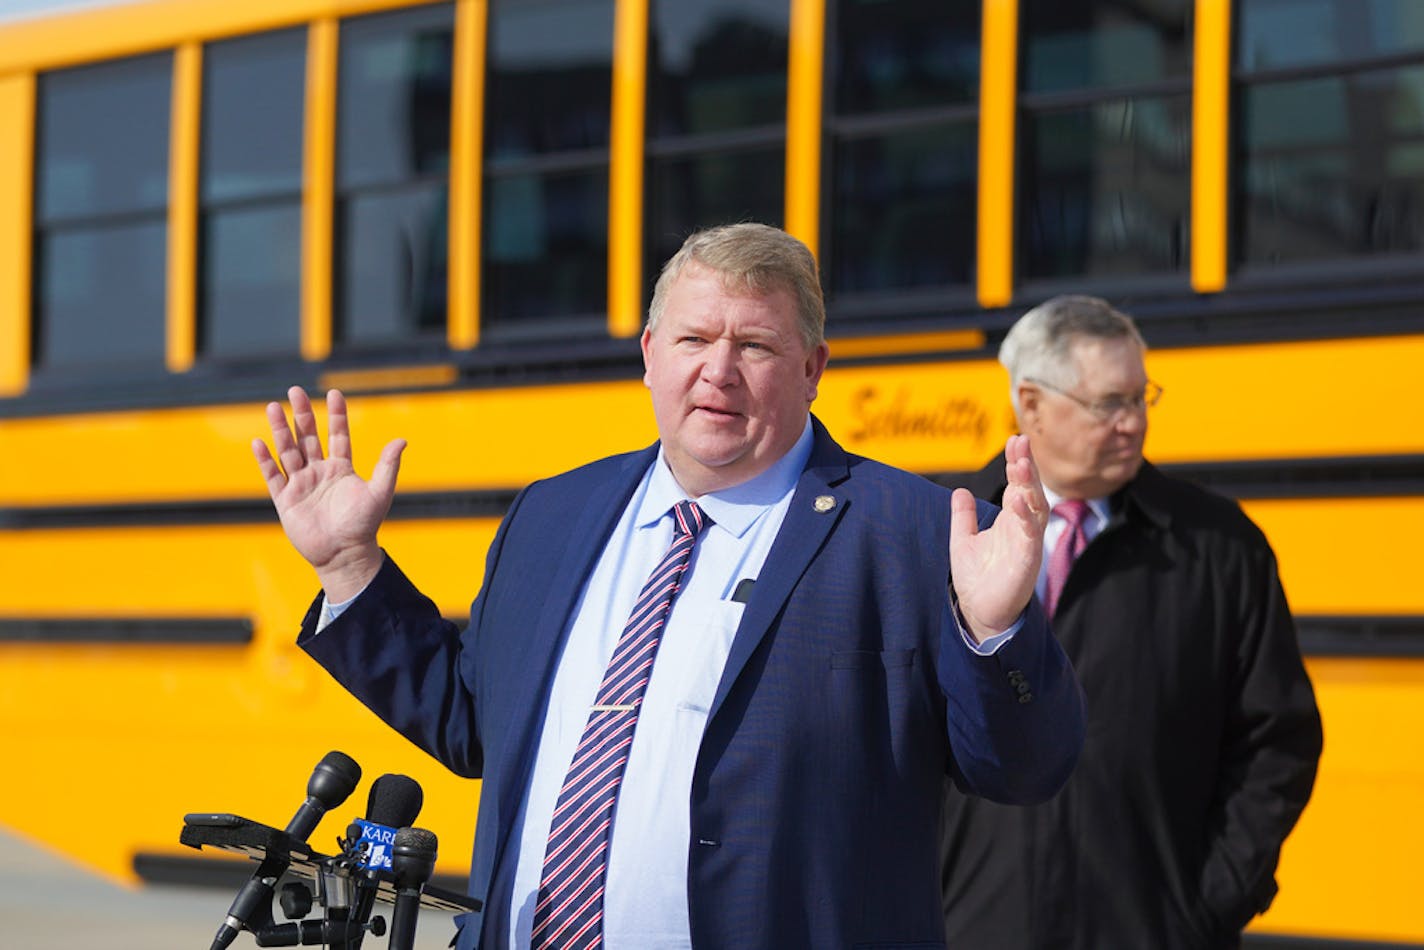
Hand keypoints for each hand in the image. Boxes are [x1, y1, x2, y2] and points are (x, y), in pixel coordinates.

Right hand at [252, 386, 405, 600]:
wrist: (344, 554)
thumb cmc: (364, 525)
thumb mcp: (379, 492)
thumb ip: (388, 465)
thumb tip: (402, 440)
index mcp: (342, 468)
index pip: (338, 435)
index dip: (336, 415)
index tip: (334, 393)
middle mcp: (320, 472)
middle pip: (308, 437)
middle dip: (302, 414)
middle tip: (295, 390)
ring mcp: (301, 484)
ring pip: (288, 451)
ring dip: (280, 430)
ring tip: (273, 406)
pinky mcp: (286, 500)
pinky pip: (273, 476)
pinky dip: (266, 460)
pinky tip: (260, 442)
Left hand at [949, 434, 1047, 640]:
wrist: (980, 612)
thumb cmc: (977, 578)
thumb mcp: (963, 541)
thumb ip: (963, 517)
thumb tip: (959, 491)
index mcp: (1010, 521)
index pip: (1017, 485)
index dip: (1017, 463)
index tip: (1014, 440)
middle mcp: (1022, 529)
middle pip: (1029, 490)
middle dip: (1026, 466)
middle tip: (1020, 442)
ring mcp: (1027, 544)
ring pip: (1035, 508)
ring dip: (1028, 486)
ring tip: (1020, 464)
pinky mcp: (1027, 562)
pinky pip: (1030, 537)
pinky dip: (1026, 518)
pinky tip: (1019, 502)